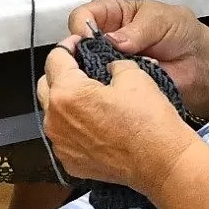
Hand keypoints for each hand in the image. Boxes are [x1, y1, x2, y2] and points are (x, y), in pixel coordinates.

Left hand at [38, 41, 199, 195]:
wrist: (161, 163)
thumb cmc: (148, 122)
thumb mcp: (133, 74)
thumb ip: (111, 64)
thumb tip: (107, 67)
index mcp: (67, 93)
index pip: (55, 59)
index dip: (68, 46)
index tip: (78, 45)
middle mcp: (56, 120)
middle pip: (46, 85)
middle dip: (61, 73)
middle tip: (81, 68)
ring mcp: (61, 144)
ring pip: (53, 113)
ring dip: (65, 101)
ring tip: (89, 97)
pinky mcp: (70, 162)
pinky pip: (64, 137)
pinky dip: (73, 127)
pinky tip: (95, 123)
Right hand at [69, 0, 208, 123]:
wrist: (202, 66)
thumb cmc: (183, 34)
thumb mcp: (162, 20)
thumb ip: (138, 29)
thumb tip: (113, 40)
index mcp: (112, 15)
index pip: (82, 17)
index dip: (81, 27)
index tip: (88, 39)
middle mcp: (104, 40)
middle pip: (75, 46)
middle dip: (81, 55)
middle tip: (95, 64)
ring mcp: (108, 66)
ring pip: (84, 72)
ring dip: (95, 76)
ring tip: (108, 81)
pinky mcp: (116, 90)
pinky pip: (102, 93)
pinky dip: (107, 94)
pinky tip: (115, 94)